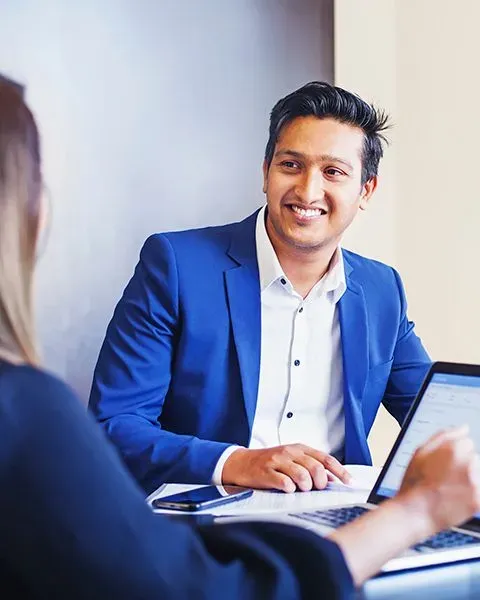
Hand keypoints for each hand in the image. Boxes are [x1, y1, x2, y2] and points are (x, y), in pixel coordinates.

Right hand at [222, 444, 350, 491]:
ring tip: (300, 489)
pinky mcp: (266, 472)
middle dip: (320, 482)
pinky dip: (289, 489)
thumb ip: (311, 468)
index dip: (340, 471)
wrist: (241, 463)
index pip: (325, 459)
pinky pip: (284, 482)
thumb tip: (333, 480)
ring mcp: (277, 461)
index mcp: (299, 449)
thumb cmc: (269, 463)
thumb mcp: (292, 461)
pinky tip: (287, 489)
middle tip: (315, 488)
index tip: (350, 482)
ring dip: (305, 486)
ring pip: (302, 475)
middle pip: (316, 467)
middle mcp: (290, 452)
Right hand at [397, 426, 479, 535]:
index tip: (445, 463)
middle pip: (474, 459)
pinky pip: (479, 491)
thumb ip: (444, 435)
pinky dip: (472, 494)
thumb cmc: (414, 482)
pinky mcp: (479, 500)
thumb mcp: (420, 451)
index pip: (466, 443)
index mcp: (454, 448)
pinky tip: (458, 497)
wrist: (415, 512)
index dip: (454, 453)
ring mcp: (476, 482)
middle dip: (463, 466)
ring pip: (477, 474)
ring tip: (452, 489)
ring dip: (469, 480)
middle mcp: (469, 462)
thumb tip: (463, 428)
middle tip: (446, 478)